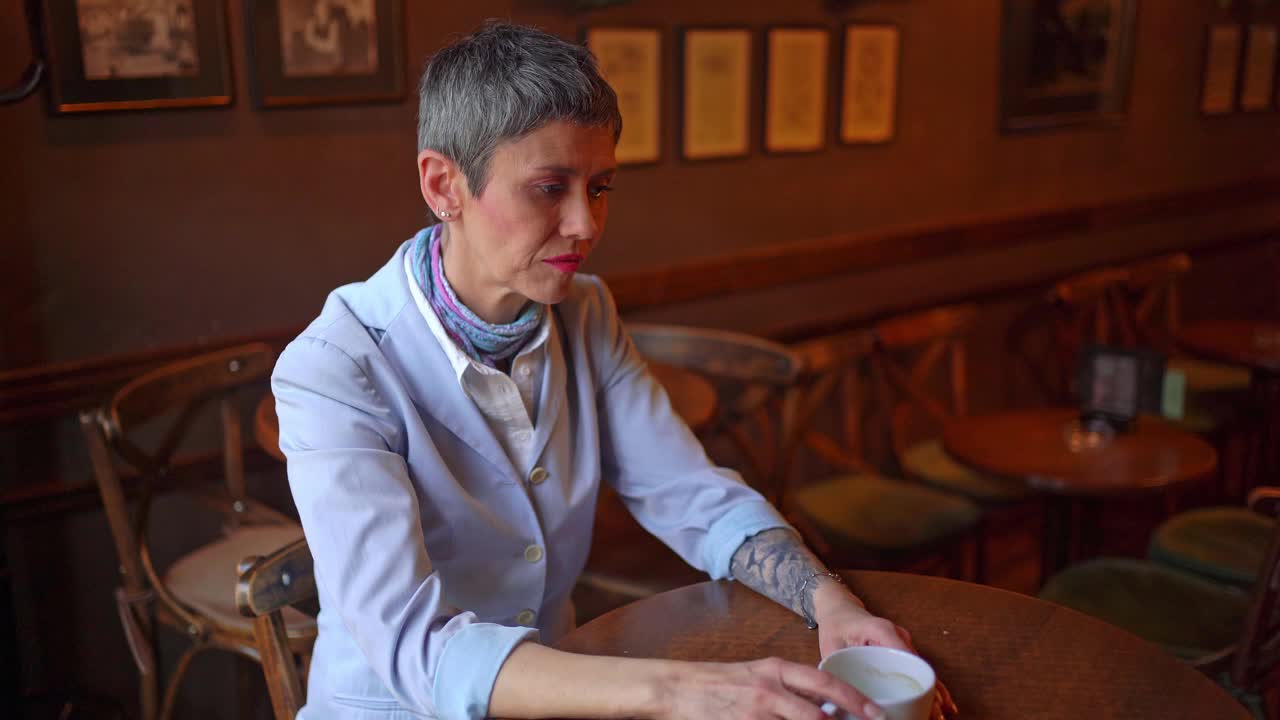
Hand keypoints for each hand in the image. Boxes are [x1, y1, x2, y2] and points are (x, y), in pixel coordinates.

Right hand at [659, 657, 886, 719]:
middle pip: (815, 716)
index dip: (852, 698)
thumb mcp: (759, 675)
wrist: (678, 688)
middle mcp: (769, 690)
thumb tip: (824, 706)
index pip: (824, 682)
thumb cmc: (720, 682)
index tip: (875, 711)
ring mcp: (756, 713)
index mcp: (777, 669)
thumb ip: (790, 688)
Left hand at [815, 593, 958, 718]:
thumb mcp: (831, 646)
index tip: (921, 699)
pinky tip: (942, 705)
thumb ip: (838, 669)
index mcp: (881, 630)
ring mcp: (904, 643)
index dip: (915, 677)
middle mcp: (898, 635)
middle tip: (934, 716)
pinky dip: (930, 687)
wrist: (840, 609)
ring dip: (933, 692)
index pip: (904, 654)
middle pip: (919, 666)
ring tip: (940, 716)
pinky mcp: (904, 651)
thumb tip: (844, 696)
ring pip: (923, 670)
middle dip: (929, 692)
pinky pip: (919, 670)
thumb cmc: (836, 625)